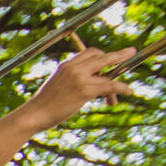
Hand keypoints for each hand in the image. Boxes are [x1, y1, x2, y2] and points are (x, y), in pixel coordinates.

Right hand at [23, 46, 138, 130]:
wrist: (34, 114)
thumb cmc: (45, 104)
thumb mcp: (58, 86)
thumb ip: (73, 80)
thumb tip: (91, 85)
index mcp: (66, 65)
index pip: (89, 52)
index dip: (102, 56)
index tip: (110, 60)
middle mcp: (74, 68)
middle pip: (101, 56)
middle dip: (119, 55)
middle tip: (131, 51)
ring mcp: (80, 78)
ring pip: (107, 72)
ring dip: (118, 81)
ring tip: (127, 89)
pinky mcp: (85, 90)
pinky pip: (109, 86)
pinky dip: (121, 88)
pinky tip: (128, 91)